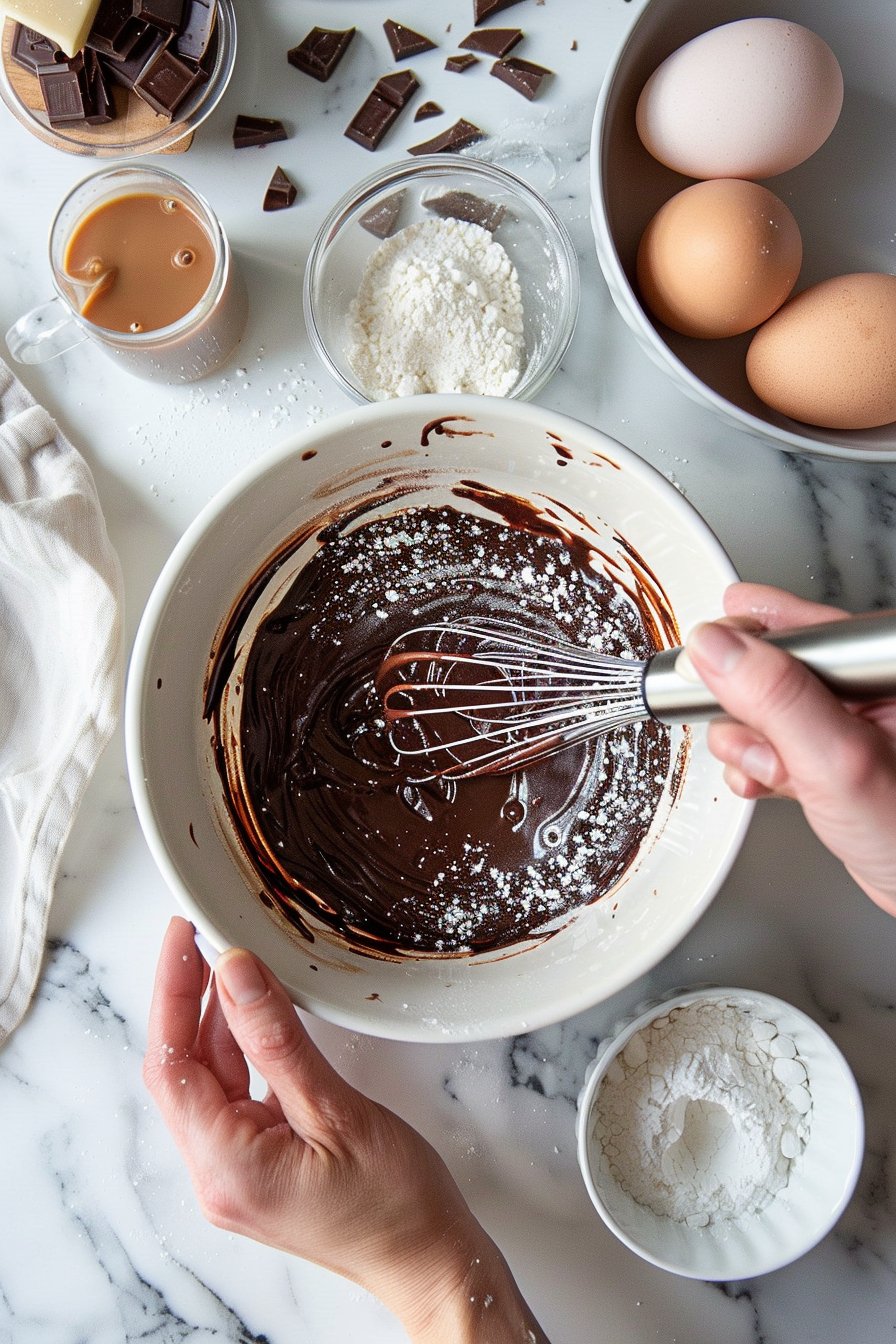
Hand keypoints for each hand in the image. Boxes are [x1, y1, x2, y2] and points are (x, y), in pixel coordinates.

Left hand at [143, 916, 548, 1343]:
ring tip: (234, 963)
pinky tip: (258, 1015)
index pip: (173, 1064)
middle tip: (204, 936)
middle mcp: (218, 1175)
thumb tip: (236, 975)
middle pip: (184, 1071)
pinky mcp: (258, 1167)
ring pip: (211, 1079)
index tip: (181, 936)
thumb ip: (277, 1040)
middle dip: (189, 999)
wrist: (429, 1260)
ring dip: (218, 1021)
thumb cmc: (396, 1202)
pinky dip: (244, 1051)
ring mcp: (236, 1174)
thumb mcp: (336, 1109)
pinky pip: (236, 1096)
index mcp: (227, 1167)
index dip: (171, 992)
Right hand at [684, 582, 895, 915]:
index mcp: (882, 662)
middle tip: (756, 738)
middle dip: (747, 707)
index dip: (744, 643)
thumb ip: (775, 697)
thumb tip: (714, 647)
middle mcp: (868, 684)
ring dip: (751, 744)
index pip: (798, 622)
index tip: (703, 668)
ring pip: (765, 704)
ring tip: (773, 771)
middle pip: (771, 662)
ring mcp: (852, 719)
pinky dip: (757, 764)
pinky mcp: (833, 751)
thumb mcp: (838, 761)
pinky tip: (766, 781)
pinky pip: (773, 738)